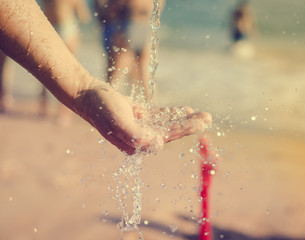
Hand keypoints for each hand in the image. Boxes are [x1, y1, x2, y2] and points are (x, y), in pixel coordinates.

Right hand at [75, 83, 211, 154]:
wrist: (87, 96)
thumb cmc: (101, 108)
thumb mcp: (117, 120)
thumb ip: (135, 135)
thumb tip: (158, 144)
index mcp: (137, 142)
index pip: (167, 136)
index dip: (185, 129)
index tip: (201, 122)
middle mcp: (140, 138)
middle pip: (171, 131)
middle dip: (190, 125)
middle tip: (209, 117)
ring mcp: (140, 128)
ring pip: (167, 123)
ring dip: (185, 119)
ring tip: (203, 114)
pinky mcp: (139, 118)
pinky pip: (159, 116)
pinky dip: (172, 113)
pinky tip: (185, 110)